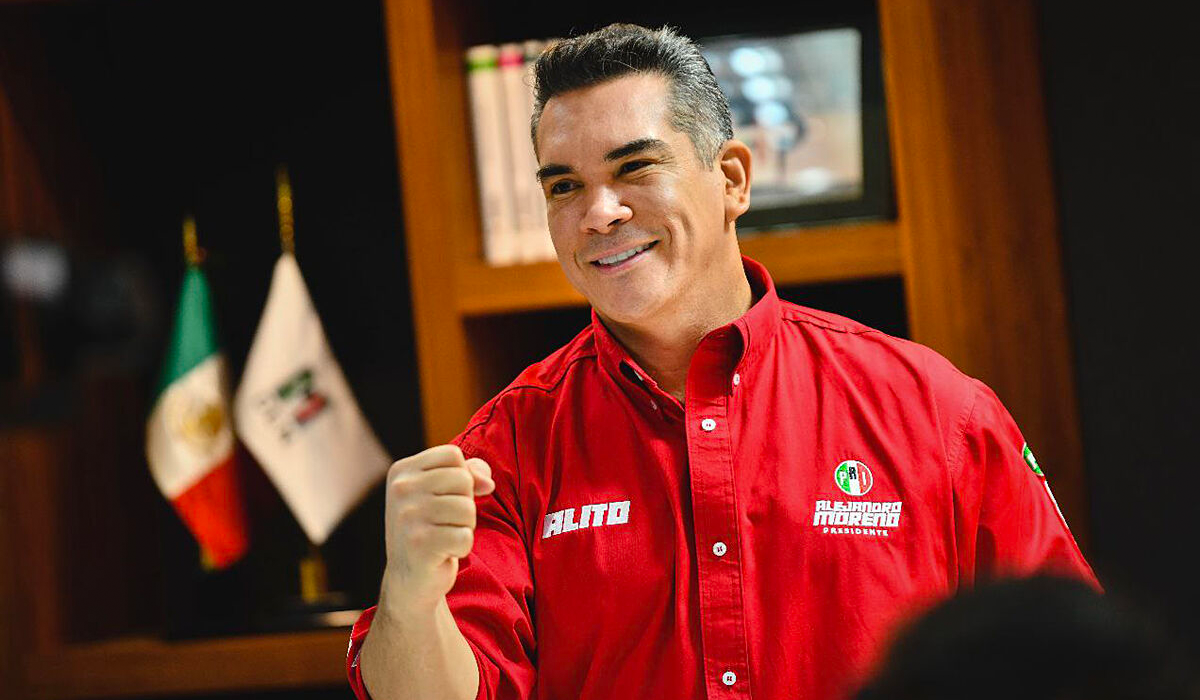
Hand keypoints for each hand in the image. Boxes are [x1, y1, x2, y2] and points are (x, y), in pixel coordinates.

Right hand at [380, 444, 494, 614]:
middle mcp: (400, 490)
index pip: (453, 455)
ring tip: (444, 535)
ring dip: (464, 526)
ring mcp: (407, 517)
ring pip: (467, 508)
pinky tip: (443, 553)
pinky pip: (465, 536)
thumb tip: (487, 483)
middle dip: (465, 503)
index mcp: (402, 471)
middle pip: (463, 480)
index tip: (445, 497)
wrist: (410, 578)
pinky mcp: (419, 544)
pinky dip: (462, 547)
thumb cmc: (431, 527)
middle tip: (445, 521)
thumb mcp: (444, 492)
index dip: (462, 477)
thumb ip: (469, 473)